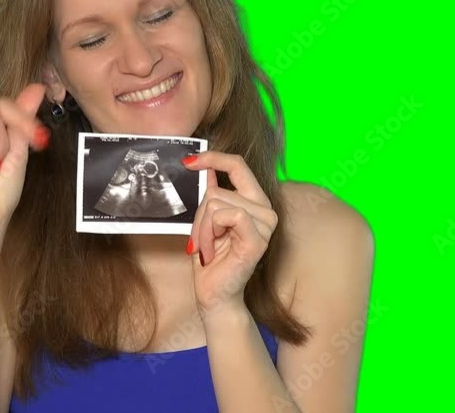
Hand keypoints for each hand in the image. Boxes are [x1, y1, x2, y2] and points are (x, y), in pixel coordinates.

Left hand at [183, 151, 278, 312]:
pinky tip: (212, 250)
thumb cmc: (211, 260)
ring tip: (207, 248)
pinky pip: (228, 215)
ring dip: (202, 228)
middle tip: (201, 240)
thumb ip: (210, 192)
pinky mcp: (258, 239)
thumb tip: (203, 166)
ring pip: (216, 203)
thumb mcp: (207, 219)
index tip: (189, 161)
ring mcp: (265, 225)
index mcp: (256, 202)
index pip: (238, 166)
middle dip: (199, 216)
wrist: (214, 295)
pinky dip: (210, 232)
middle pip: (217, 190)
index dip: (214, 158)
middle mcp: (265, 210)